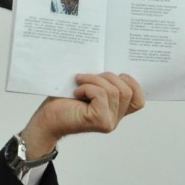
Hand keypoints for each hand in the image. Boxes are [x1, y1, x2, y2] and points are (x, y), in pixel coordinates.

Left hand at [20, 72, 144, 158]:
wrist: (46, 120)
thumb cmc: (64, 102)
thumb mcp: (89, 87)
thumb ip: (104, 83)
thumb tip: (112, 62)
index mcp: (115, 111)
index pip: (138, 100)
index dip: (133, 84)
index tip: (117, 74)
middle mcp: (115, 119)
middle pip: (127, 90)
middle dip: (107, 77)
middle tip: (87, 77)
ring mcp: (109, 122)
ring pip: (114, 91)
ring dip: (94, 80)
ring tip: (79, 83)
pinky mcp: (100, 121)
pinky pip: (102, 95)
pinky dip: (88, 88)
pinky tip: (77, 93)